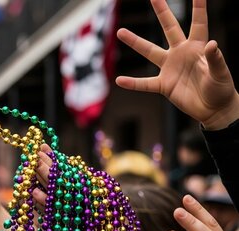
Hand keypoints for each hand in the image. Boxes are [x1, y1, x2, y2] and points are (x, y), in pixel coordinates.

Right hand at [116, 0, 238, 129]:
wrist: (214, 109)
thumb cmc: (221, 89)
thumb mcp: (221, 73)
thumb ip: (216, 59)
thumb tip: (212, 44)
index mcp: (198, 47)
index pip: (198, 24)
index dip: (198, 8)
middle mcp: (181, 53)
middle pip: (169, 28)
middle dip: (162, 12)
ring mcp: (170, 68)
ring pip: (149, 51)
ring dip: (135, 42)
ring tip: (120, 31)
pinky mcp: (164, 85)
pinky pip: (145, 83)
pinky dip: (132, 83)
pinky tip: (120, 80)